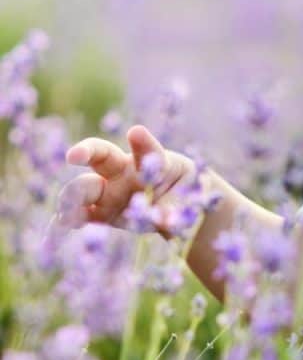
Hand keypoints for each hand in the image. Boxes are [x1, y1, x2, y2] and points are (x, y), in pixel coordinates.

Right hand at [55, 124, 194, 234]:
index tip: (136, 132)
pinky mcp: (100, 212)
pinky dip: (67, 220)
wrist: (177, 209)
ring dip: (72, 195)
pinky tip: (57, 228)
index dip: (142, 142)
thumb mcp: (189, 200)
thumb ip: (175, 211)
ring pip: (85, 186)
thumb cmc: (185, 194)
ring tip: (66, 208)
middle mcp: (124, 172)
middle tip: (75, 155)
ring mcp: (109, 191)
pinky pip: (80, 215)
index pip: (147, 150)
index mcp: (151, 162)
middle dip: (86, 151)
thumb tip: (167, 223)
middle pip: (101, 155)